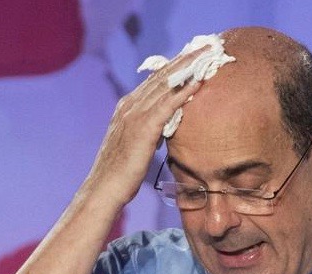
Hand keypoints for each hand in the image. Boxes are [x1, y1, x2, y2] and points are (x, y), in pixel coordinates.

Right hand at [86, 47, 207, 207]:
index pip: (154, 80)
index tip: (193, 54)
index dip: (174, 66)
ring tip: (207, 56)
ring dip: (188, 68)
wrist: (104, 189)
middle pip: (161, 76)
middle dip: (184, 59)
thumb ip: (148, 131)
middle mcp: (129, 106)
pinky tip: (198, 83)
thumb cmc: (121, 173)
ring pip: (165, 85)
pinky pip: (167, 105)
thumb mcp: (136, 145)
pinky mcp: (143, 128)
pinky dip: (183, 92)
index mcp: (127, 108)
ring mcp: (135, 115)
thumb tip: (164, 128)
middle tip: (205, 46)